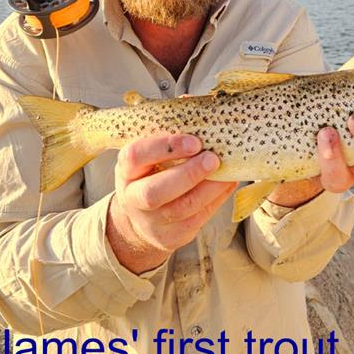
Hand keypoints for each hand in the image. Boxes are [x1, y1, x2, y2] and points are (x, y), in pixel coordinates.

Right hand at [106, 134, 236, 273]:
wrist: (142, 219)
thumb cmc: (151, 175)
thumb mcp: (150, 157)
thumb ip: (170, 142)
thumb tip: (200, 117)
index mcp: (126, 171)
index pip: (136, 157)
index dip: (165, 148)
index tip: (194, 141)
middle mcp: (133, 198)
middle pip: (155, 192)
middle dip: (188, 174)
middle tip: (213, 159)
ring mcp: (151, 221)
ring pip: (181, 208)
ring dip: (209, 188)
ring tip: (227, 171)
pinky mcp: (172, 236)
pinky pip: (197, 219)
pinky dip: (216, 199)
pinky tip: (227, 184)